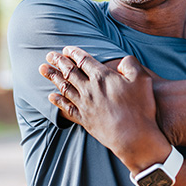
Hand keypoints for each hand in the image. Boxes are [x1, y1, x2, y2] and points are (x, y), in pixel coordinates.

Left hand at [39, 46, 168, 168]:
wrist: (133, 136)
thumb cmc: (140, 107)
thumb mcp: (142, 79)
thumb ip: (131, 65)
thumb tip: (123, 61)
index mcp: (102, 77)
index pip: (84, 60)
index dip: (74, 53)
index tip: (66, 49)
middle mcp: (89, 89)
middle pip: (69, 72)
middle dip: (58, 61)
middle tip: (49, 55)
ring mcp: (85, 105)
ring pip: (64, 87)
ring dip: (52, 77)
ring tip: (43, 69)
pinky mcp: (84, 120)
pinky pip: (66, 108)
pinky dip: (58, 101)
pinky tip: (51, 96)